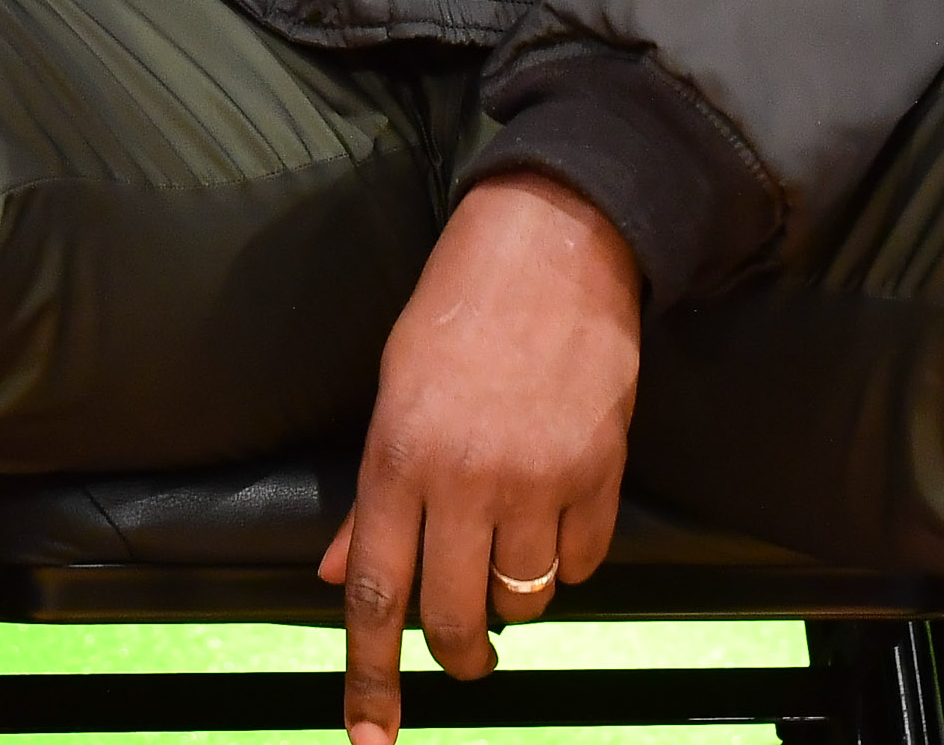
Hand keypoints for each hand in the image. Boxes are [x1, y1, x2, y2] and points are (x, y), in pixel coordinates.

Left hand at [318, 176, 638, 742]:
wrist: (554, 248)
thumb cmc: (458, 309)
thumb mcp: (392, 388)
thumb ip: (372, 493)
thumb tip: (343, 570)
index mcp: (397, 454)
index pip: (375, 591)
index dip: (371, 675)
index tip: (370, 737)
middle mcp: (463, 478)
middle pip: (452, 616)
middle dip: (457, 650)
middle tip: (463, 646)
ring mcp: (537, 479)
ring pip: (522, 600)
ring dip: (511, 597)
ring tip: (506, 545)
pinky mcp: (600, 475)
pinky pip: (582, 564)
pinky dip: (567, 559)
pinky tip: (554, 513)